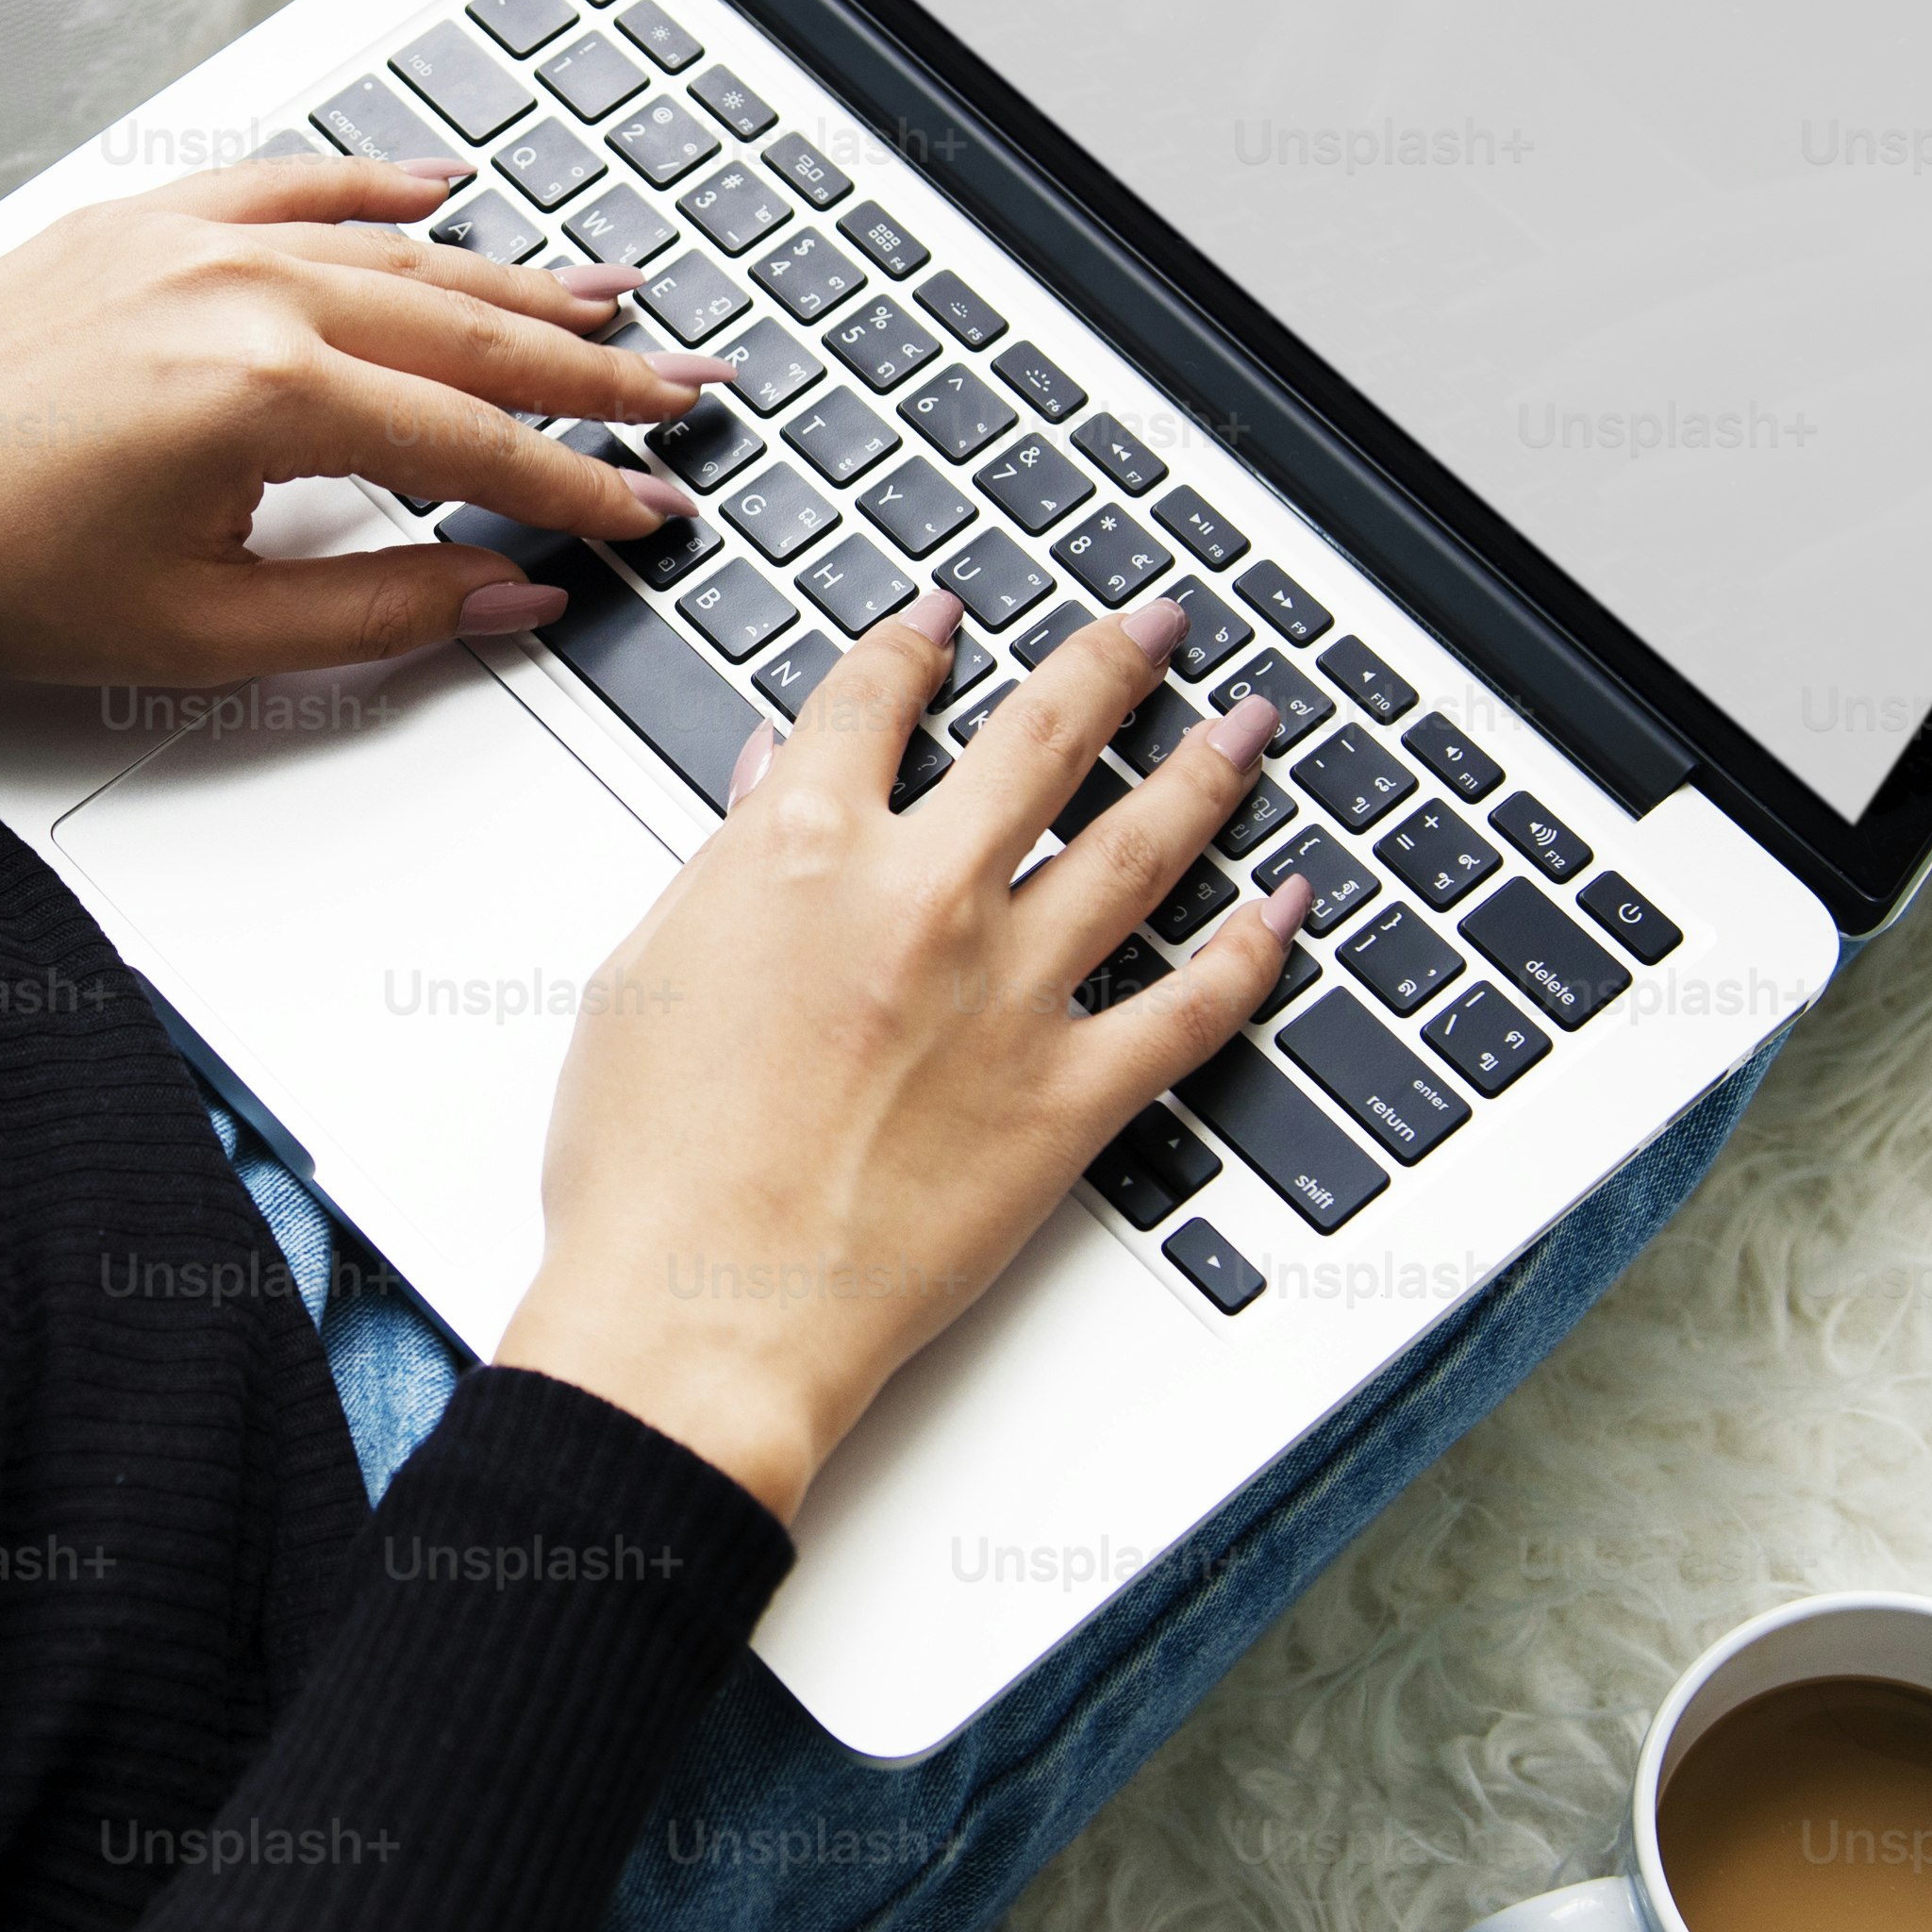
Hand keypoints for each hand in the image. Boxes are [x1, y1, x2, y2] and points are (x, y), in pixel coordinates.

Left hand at [0, 155, 736, 679]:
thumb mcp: (198, 631)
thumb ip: (377, 610)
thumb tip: (504, 593)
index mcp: (267, 396)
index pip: (476, 448)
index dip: (579, 486)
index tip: (648, 508)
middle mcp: (245, 295)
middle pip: (469, 333)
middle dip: (593, 369)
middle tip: (684, 390)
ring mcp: (194, 243)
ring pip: (403, 254)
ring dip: (517, 281)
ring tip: (610, 298)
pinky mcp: (142, 224)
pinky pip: (294, 186)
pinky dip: (379, 187)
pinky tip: (445, 189)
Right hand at [495, 587, 1312, 1521]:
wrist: (697, 1314)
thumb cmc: (645, 1169)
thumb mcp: (644, 974)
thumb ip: (722, 863)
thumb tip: (763, 782)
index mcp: (798, 849)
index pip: (874, 697)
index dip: (916, 641)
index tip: (947, 617)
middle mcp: (922, 898)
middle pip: (1043, 735)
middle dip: (1109, 660)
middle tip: (1155, 623)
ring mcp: (1009, 994)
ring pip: (1141, 845)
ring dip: (1204, 770)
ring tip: (1248, 724)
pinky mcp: (1068, 1097)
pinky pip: (1191, 1006)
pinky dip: (1252, 950)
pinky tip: (1288, 906)